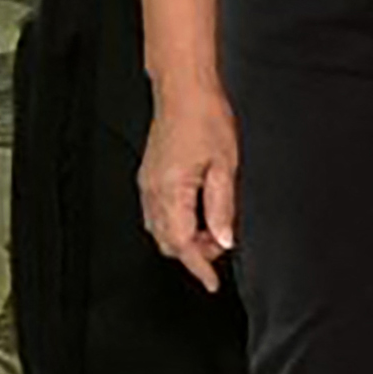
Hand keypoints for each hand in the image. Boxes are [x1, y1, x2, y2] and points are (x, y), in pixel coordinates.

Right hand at [139, 79, 241, 291]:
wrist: (184, 90)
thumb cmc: (205, 118)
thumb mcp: (225, 165)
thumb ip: (222, 208)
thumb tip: (224, 240)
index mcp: (171, 190)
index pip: (182, 244)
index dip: (198, 267)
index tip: (212, 283)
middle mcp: (153, 191)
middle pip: (167, 242)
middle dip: (193, 252)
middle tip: (221, 245)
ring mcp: (147, 184)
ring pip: (160, 230)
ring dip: (185, 238)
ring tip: (212, 227)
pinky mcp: (148, 176)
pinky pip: (157, 213)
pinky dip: (175, 223)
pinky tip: (196, 212)